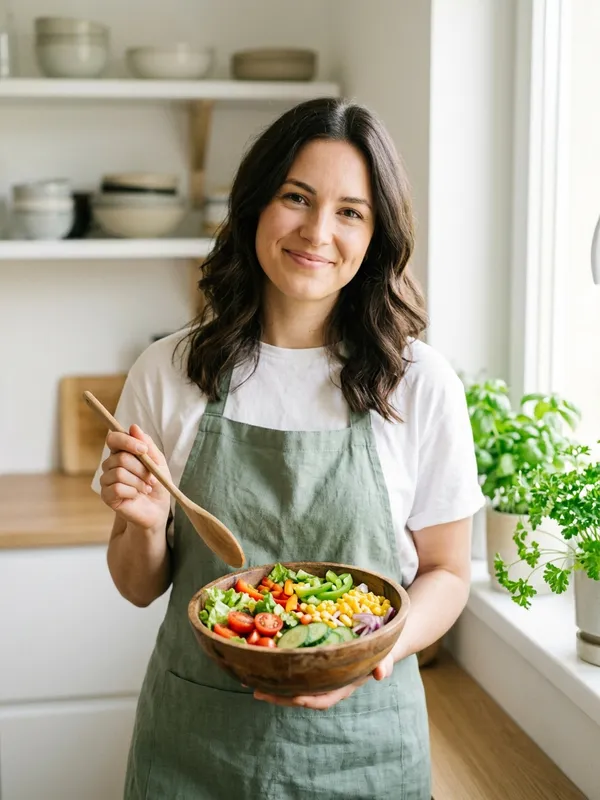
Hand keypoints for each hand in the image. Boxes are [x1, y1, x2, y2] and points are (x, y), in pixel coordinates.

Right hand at [99, 424, 170, 531]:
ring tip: (146, 488)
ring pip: (120, 473)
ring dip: (139, 481)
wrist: (157, 509)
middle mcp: (110, 464)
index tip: (143, 450)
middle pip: (121, 458)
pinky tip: (137, 495)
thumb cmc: (157, 484)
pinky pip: (117, 488)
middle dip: (142, 468)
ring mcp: (107, 480)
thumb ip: (146, 445)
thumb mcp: (157, 462)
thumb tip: (133, 427)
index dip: (127, 441)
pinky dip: (132, 491)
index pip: (113, 438)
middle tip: (152, 478)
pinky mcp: (107, 496)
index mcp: (121, 452)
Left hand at [254, 652, 394, 710]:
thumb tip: (381, 674)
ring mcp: (319, 675)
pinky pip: (293, 670)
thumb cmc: (382, 649)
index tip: (288, 698)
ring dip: (272, 684)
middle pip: (299, 696)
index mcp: (342, 685)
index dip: (304, 700)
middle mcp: (327, 684)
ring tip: (249, 680)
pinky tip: (262, 662)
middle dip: (278, 696)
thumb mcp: (385, 654)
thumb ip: (384, 664)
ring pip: (292, 685)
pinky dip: (278, 669)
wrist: (380, 642)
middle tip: (255, 691)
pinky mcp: (312, 664)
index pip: (320, 699)